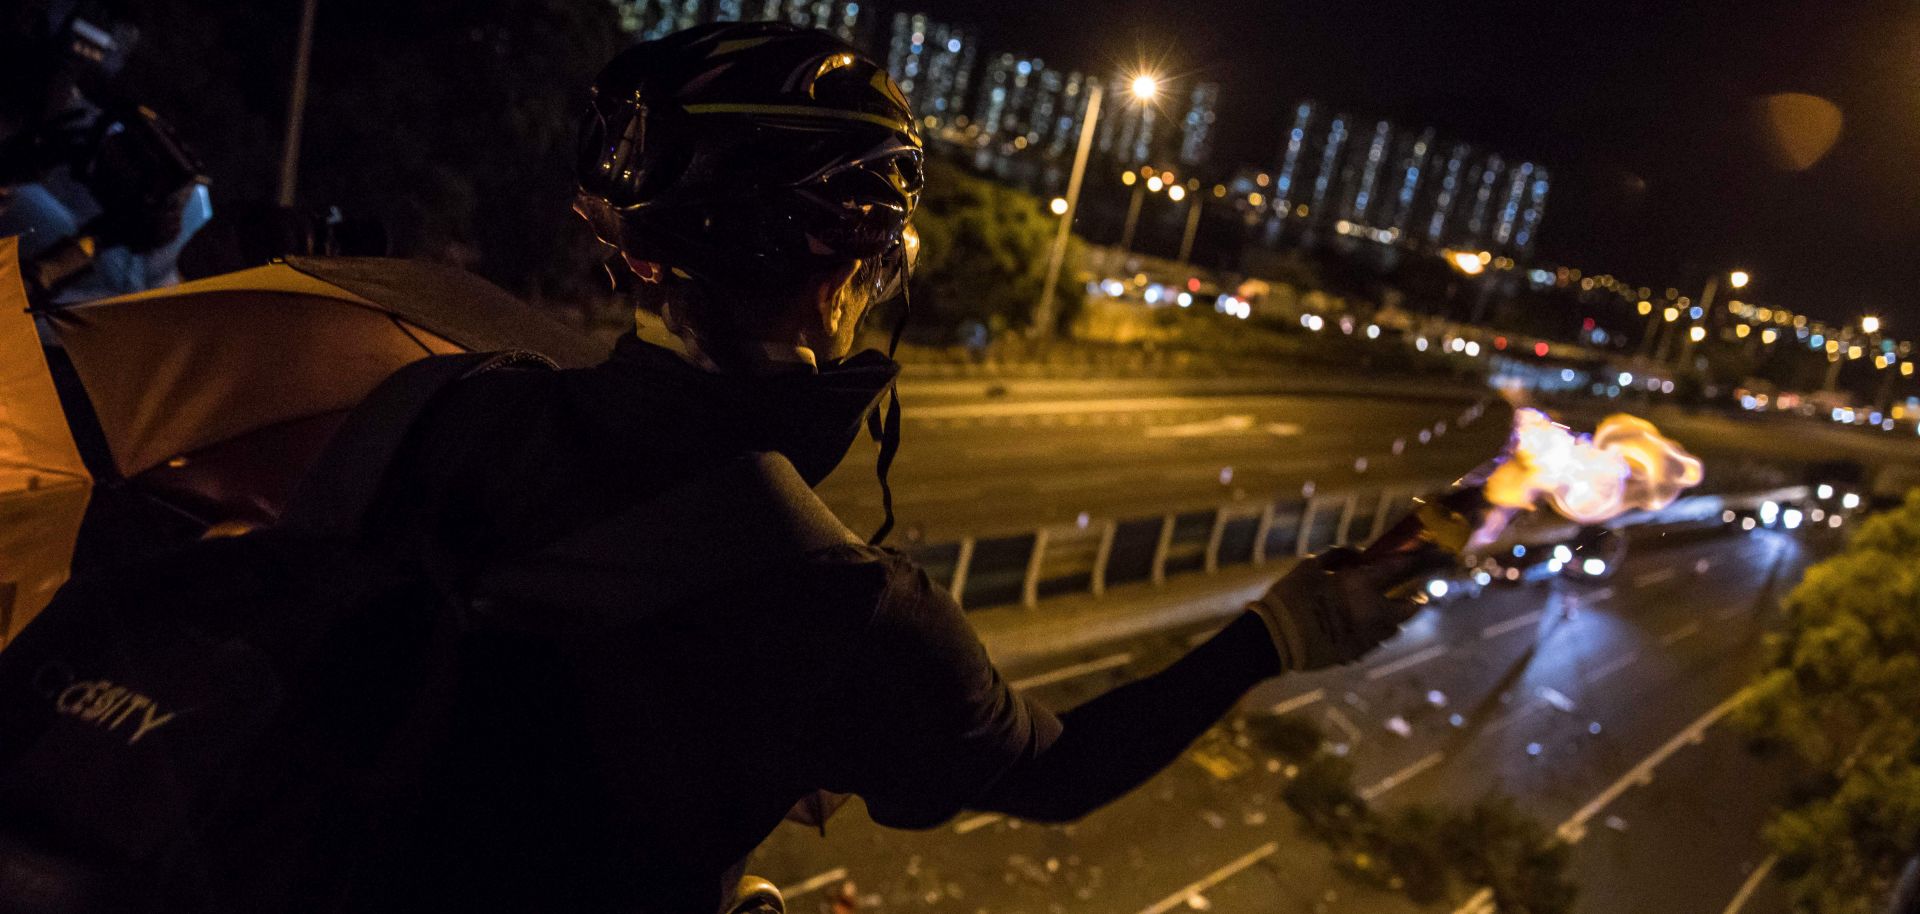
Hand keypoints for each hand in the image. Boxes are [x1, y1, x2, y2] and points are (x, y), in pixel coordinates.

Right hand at [1248, 546, 1452, 670]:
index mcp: (1362, 585)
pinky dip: (1375, 632)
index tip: (1432, 552)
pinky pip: (1375, 641)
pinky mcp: (1356, 653)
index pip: (1400, 567)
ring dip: (1396, 618)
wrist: (1275, 640)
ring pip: (1394, 628)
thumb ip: (1338, 557)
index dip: (1418, 558)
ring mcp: (1367, 637)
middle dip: (1415, 599)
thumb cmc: (1290, 596)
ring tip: (1389, 612)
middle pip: (1409, 607)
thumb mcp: (1310, 566)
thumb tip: (1357, 554)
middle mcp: (1373, 613)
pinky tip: (1364, 628)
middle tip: (1416, 594)